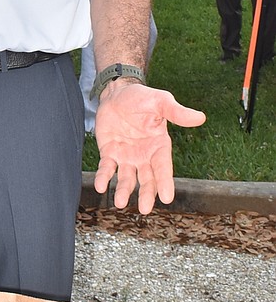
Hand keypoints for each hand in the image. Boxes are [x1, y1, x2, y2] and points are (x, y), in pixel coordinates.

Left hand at [93, 81, 205, 213]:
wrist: (117, 93)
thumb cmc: (142, 98)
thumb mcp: (160, 102)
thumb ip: (177, 112)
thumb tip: (200, 117)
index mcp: (159, 146)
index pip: (164, 168)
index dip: (165, 182)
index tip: (168, 198)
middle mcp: (144, 156)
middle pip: (146, 179)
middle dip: (146, 194)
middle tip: (144, 208)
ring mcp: (126, 156)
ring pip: (126, 178)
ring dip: (123, 190)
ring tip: (119, 201)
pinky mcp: (110, 153)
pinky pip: (107, 168)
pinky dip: (104, 177)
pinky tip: (101, 185)